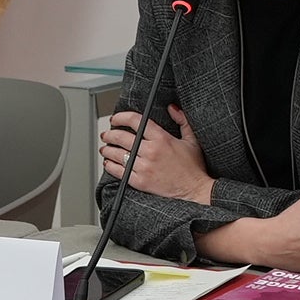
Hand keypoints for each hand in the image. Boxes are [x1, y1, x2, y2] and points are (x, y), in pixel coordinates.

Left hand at [99, 106, 214, 204]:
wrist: (194, 191)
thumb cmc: (193, 167)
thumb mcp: (192, 140)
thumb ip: (182, 120)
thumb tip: (172, 108)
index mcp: (162, 138)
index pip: (136, 121)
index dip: (121, 117)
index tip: (116, 119)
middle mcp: (151, 151)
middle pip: (122, 137)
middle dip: (110, 134)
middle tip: (107, 134)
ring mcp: (144, 167)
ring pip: (118, 154)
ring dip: (107, 149)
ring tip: (104, 148)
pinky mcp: (140, 182)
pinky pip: (119, 172)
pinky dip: (111, 166)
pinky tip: (108, 163)